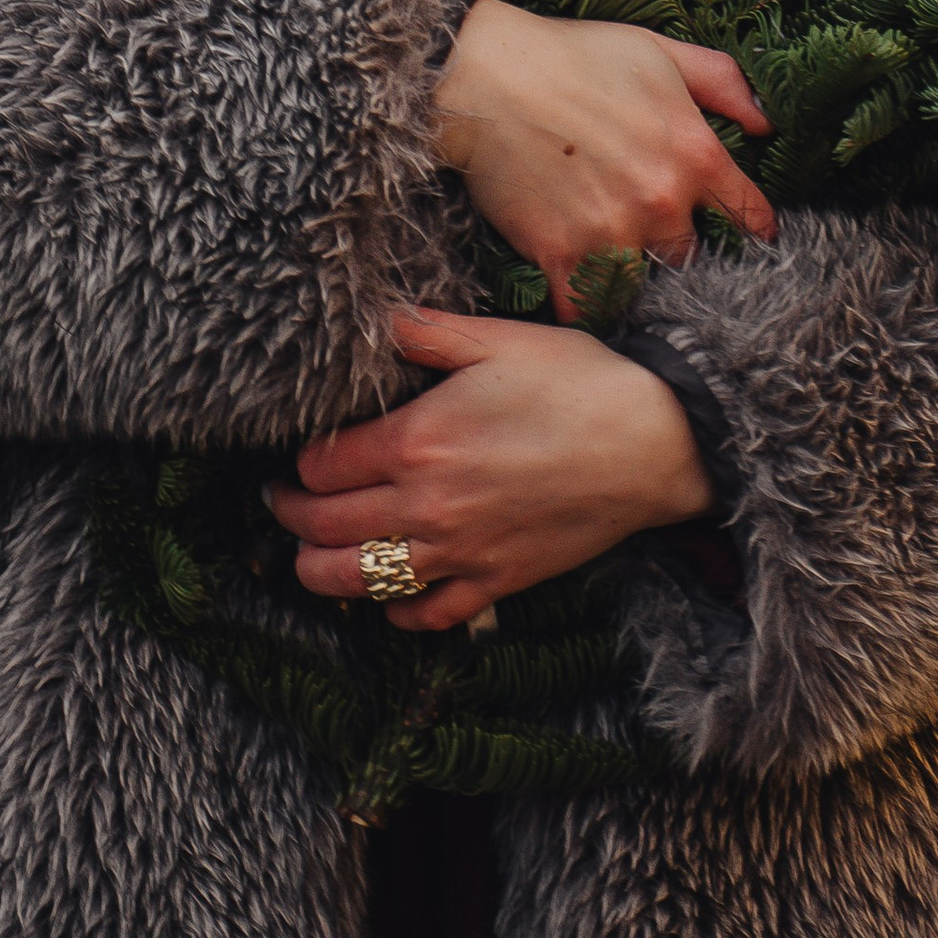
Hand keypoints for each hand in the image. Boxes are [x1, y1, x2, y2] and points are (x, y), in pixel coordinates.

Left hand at [268, 305, 715, 628]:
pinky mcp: (496, 582)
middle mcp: (425, 506)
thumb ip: (425, 331)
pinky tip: (389, 596)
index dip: (299, 461)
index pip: (321, 467)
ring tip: (310, 555)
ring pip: (358, 583)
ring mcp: (459, 552)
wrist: (655, 443)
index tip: (297, 455)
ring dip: (320, 572)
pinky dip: (396, 612)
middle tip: (281, 502)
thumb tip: (375, 321)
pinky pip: (426, 616)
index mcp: (416, 440)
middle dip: (291, 516)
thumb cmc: (579, 381)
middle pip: (324, 528)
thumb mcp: (497, 339)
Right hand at [431, 0, 773, 316]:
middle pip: (692, 256)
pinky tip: (578, 293)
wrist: (486, 76)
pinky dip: (584, 304)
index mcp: (694, 152)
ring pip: (643, 284)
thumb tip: (768, 125)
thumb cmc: (573, 56)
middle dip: (679, 252)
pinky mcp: (562, 254)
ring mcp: (612, 232)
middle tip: (659, 248)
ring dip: (632, 281)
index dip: (750, 227)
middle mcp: (662, 200)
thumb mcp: (660, 51)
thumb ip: (723, 84)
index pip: (748, 213)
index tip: (746, 240)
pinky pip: (586, 305)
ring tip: (618, 272)